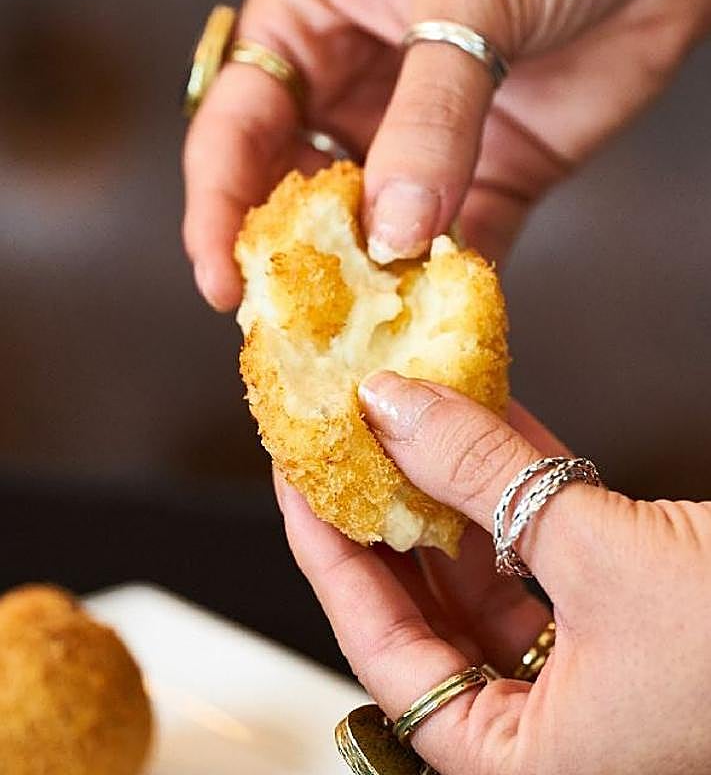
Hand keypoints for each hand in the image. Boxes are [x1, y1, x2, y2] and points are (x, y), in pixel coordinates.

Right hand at [183, 0, 709, 309]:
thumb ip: (428, 115)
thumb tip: (391, 229)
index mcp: (314, 24)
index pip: (238, 124)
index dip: (219, 205)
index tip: (222, 280)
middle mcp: (357, 90)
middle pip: (296, 192)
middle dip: (291, 258)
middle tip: (292, 322)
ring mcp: (422, 142)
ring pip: (373, 229)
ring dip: (369, 283)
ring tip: (363, 334)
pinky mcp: (489, 176)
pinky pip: (456, 243)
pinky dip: (447, 282)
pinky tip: (438, 316)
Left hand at [274, 371, 710, 773]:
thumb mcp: (607, 556)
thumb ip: (486, 478)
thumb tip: (393, 409)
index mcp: (522, 762)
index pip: (379, 644)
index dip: (327, 549)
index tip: (296, 474)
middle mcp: (544, 726)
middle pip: (423, 603)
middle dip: (383, 509)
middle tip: (342, 438)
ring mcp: (583, 670)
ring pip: (483, 569)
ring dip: (449, 485)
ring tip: (408, 416)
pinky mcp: (620, 616)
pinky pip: (542, 547)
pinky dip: (515, 483)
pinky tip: (488, 422)